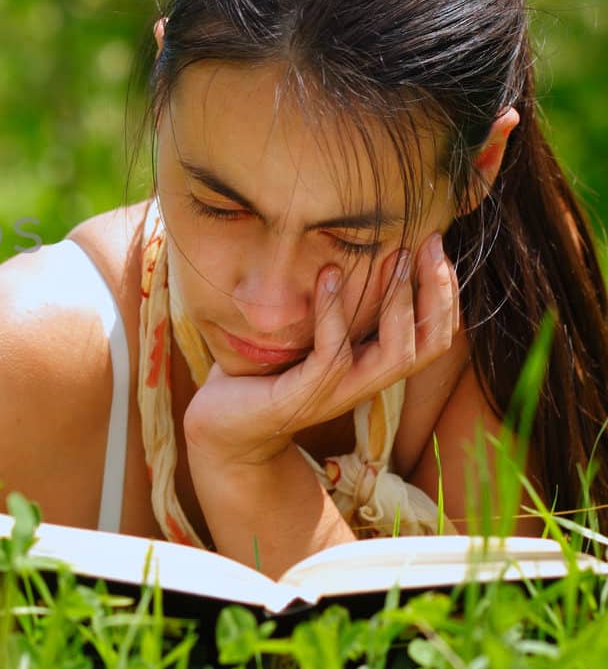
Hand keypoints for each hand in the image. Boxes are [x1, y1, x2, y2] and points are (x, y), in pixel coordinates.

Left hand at [181, 231, 459, 467]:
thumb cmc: (264, 372)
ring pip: (393, 353)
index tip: (436, 246)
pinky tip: (327, 275)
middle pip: (427, 345)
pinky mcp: (304, 397)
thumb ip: (332, 305)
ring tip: (393, 256)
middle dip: (436, 292)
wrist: (222, 425)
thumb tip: (342, 247)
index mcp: (371, 366)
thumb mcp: (306, 334)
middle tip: (427, 243)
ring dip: (398, 302)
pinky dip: (333, 314)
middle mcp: (364, 382)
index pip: (432, 336)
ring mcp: (337, 393)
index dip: (445, 295)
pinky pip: (333, 355)